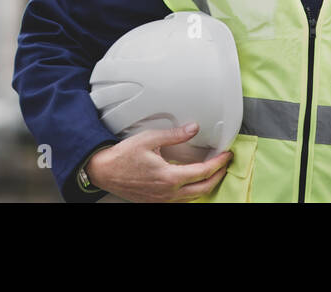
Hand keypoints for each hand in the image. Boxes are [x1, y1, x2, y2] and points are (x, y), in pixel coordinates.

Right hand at [85, 123, 232, 202]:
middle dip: (218, 176)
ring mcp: (162, 199)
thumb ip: (174, 135)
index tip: (226, 155)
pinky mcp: (156, 201)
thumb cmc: (122, 156)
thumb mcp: (149, 139)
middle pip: (204, 189)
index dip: (219, 163)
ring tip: (213, 172)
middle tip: (225, 164)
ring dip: (206, 185)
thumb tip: (193, 129)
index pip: (204, 172)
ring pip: (193, 197)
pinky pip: (181, 201)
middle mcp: (168, 192)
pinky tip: (192, 182)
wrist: (103, 171)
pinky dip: (192, 192)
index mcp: (169, 177)